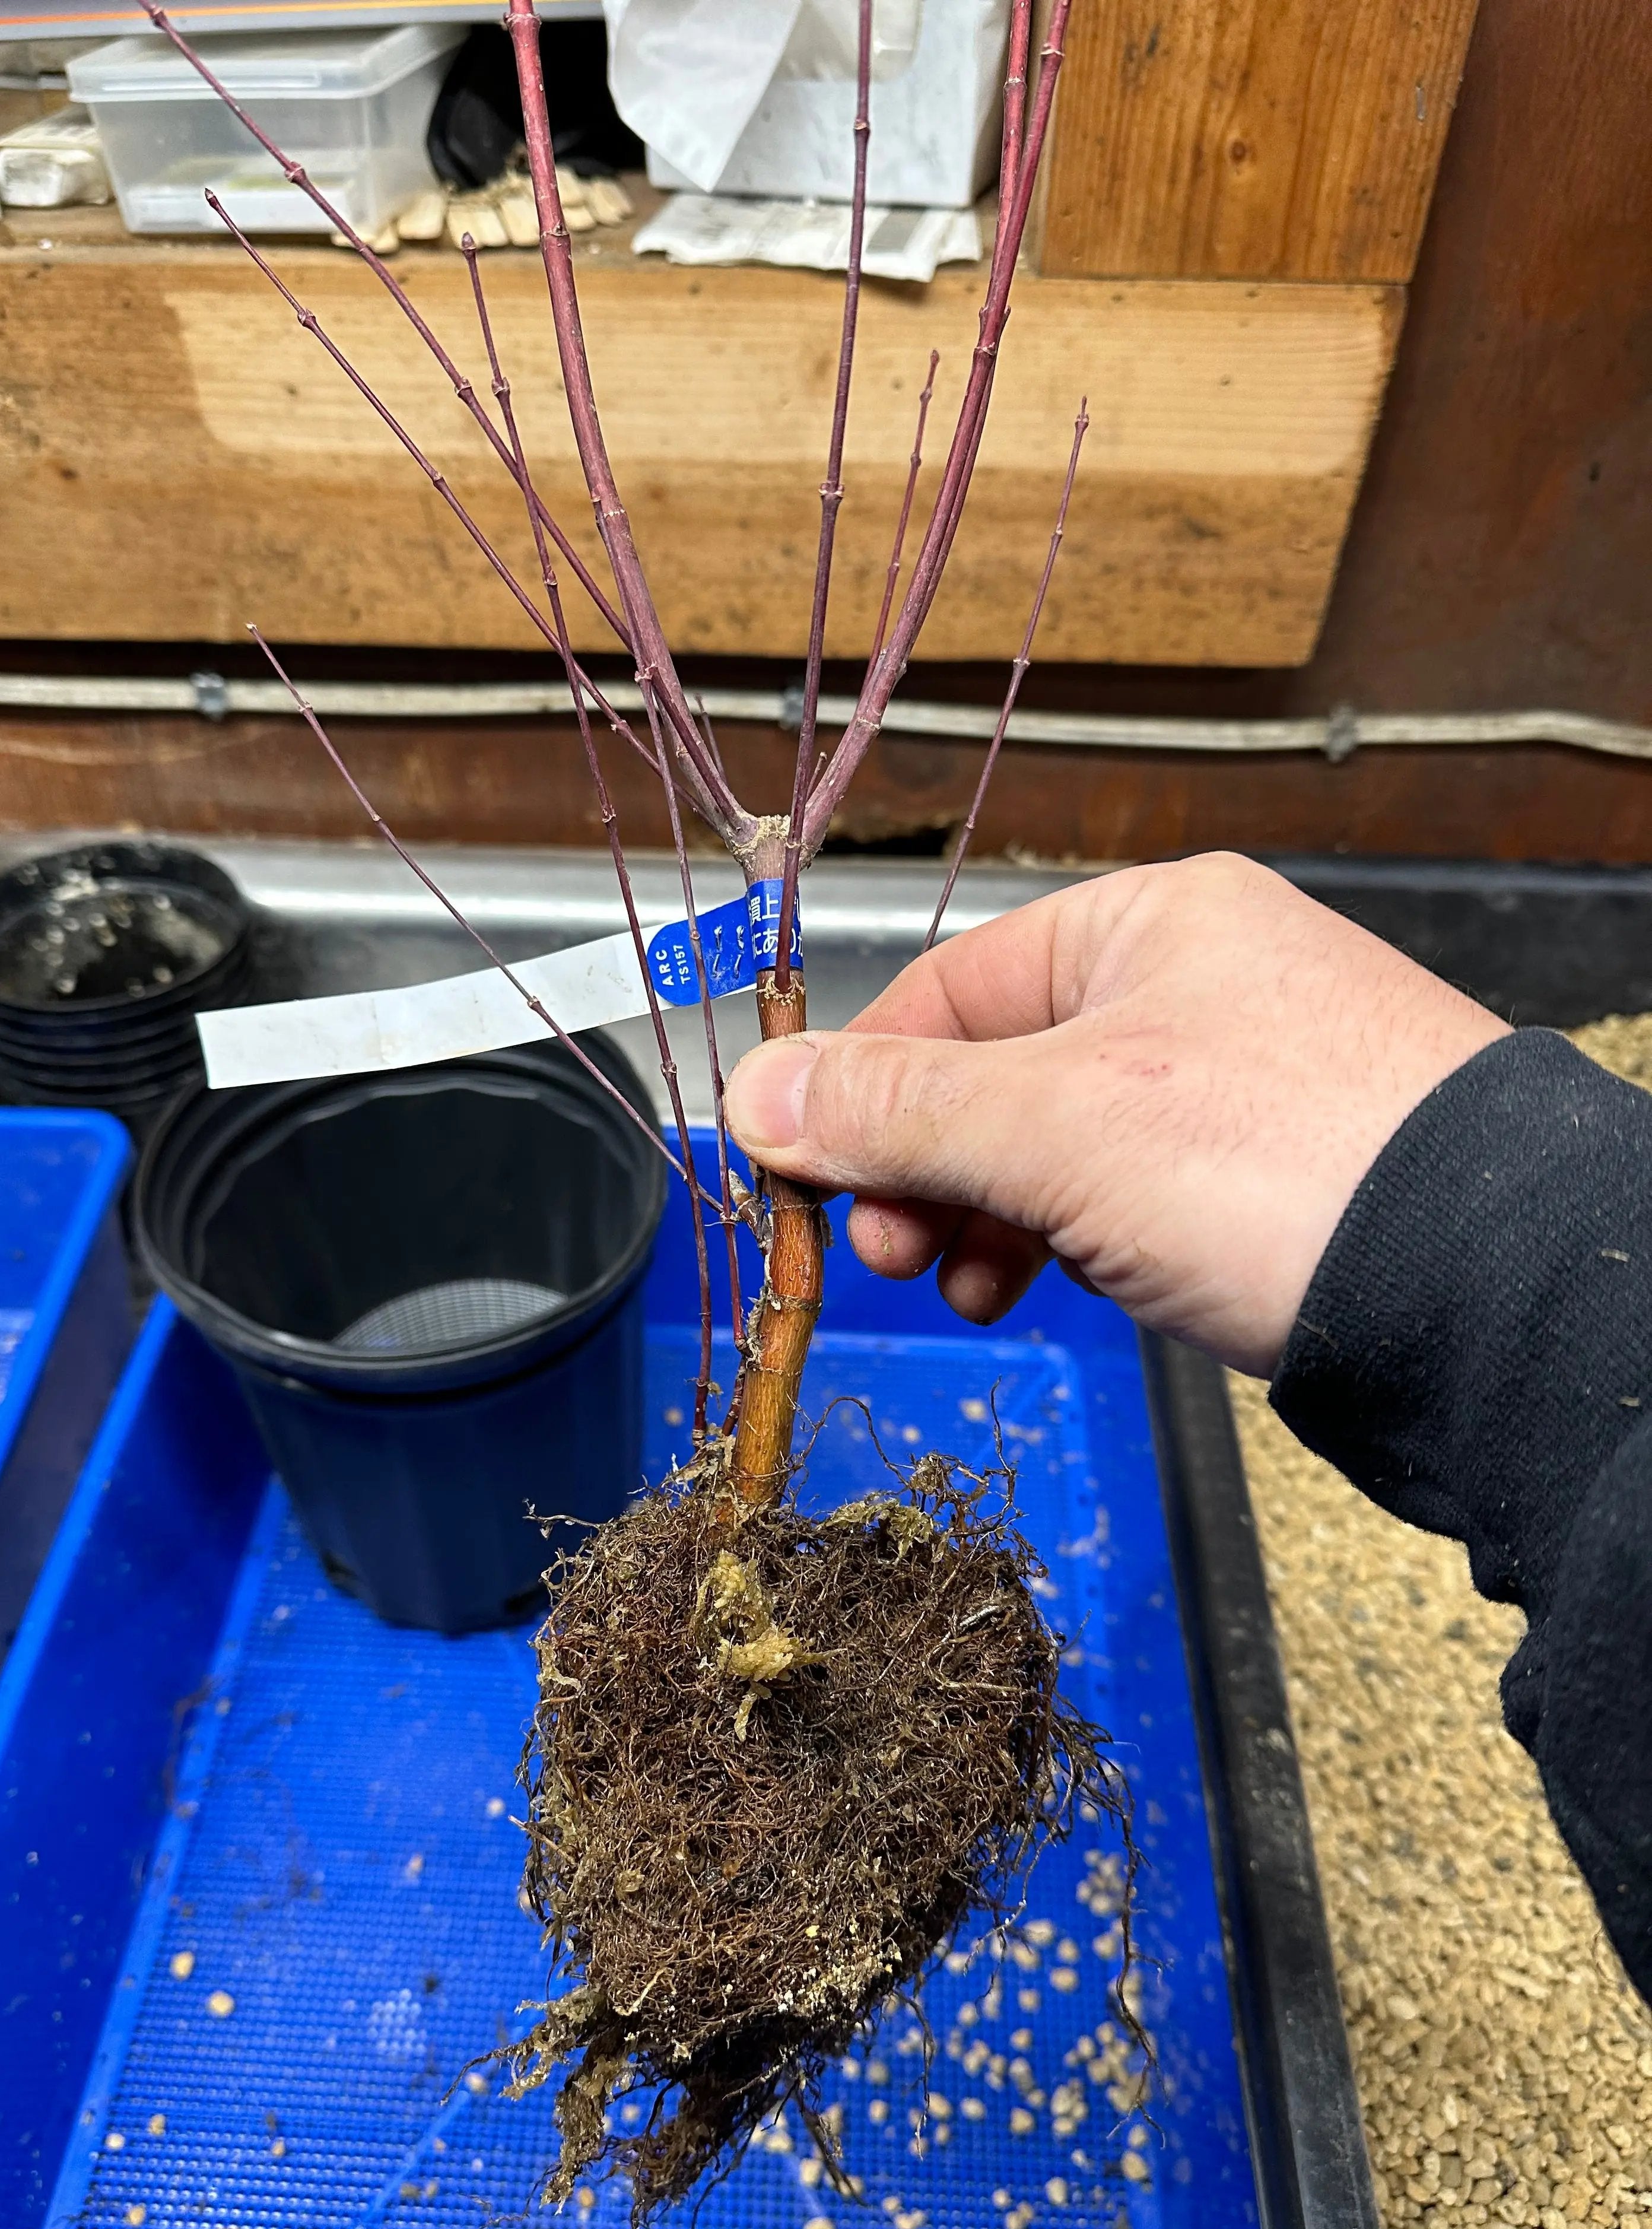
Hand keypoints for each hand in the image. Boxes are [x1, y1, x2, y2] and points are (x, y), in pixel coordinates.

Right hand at [722, 853, 1506, 1376]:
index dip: (858, 1086)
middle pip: (990, 1072)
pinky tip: (1034, 1288)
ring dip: (978, 1216)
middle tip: (886, 1250)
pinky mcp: (1260, 1176)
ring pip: (1048, 1146)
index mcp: (1147, 925)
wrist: (1482, 1293)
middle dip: (920, 1168)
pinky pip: (1114, 1196)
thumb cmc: (1285, 1167)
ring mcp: (1229, 1086)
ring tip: (963, 1282)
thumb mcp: (1053, 1127)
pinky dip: (1056, 1241)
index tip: (802, 1176)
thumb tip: (756, 1095)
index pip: (946, 989)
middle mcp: (1189, 988)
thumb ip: (896, 1110)